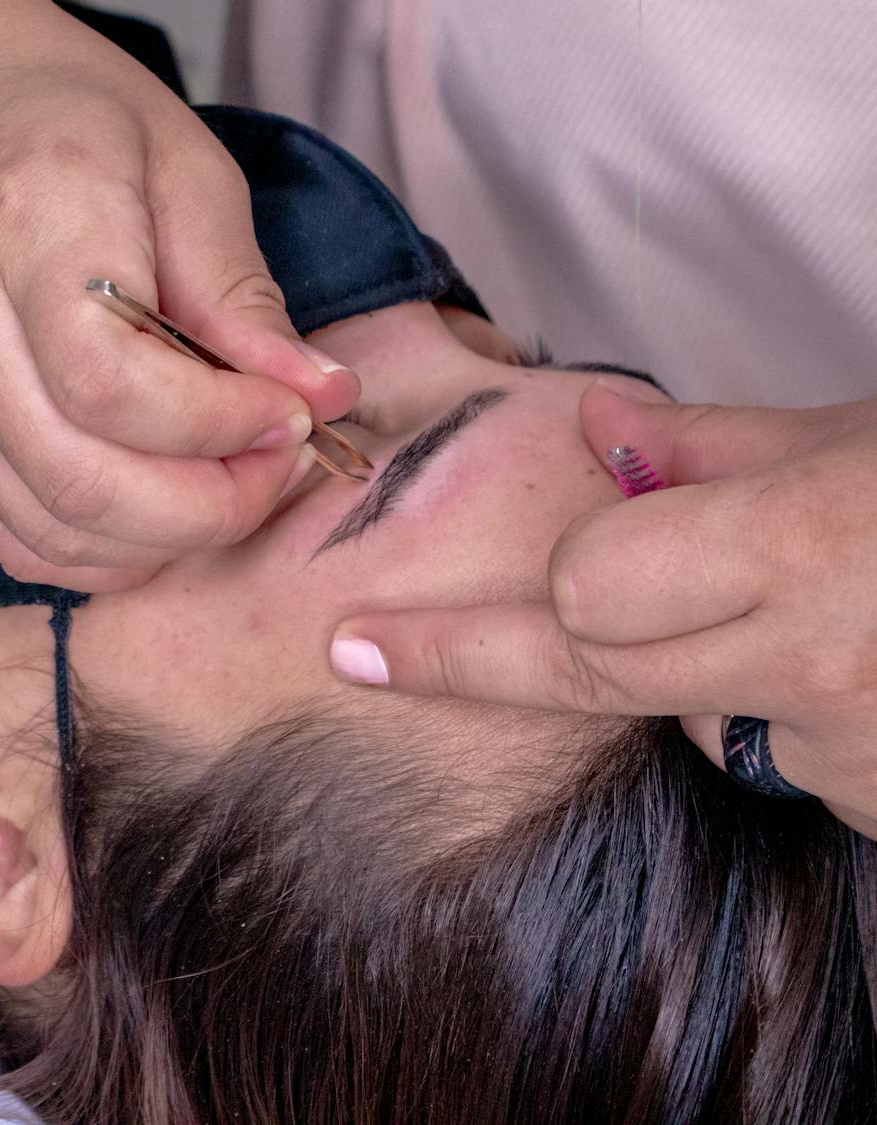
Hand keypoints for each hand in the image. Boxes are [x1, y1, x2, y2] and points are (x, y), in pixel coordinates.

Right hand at [0, 0, 357, 588]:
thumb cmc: (56, 102)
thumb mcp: (178, 155)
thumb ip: (241, 286)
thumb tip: (322, 393)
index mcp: (32, 218)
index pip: (113, 383)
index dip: (219, 425)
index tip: (291, 409)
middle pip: (76, 477)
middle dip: (204, 505)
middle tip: (275, 463)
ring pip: (40, 523)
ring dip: (155, 539)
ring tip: (225, 487)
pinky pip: (4, 528)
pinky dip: (92, 551)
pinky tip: (154, 514)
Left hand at [329, 382, 876, 835]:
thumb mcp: (852, 440)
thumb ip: (708, 442)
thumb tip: (592, 419)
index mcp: (790, 541)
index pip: (576, 589)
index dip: (522, 582)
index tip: (387, 621)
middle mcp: (806, 660)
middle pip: (581, 673)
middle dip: (485, 652)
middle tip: (363, 651)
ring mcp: (844, 751)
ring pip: (687, 728)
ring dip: (700, 686)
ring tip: (799, 623)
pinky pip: (775, 770)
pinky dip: (787, 732)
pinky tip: (855, 678)